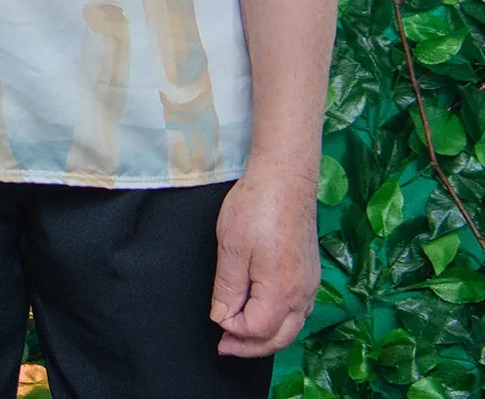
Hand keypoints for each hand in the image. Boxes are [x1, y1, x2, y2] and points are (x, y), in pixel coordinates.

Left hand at [211, 165, 320, 356]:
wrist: (285, 180)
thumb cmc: (255, 209)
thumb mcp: (230, 249)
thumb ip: (228, 289)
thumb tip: (223, 318)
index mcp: (281, 291)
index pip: (258, 330)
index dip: (234, 330)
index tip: (216, 321)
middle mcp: (302, 294)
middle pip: (280, 337)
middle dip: (251, 346)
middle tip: (224, 345)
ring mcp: (310, 284)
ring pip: (292, 326)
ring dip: (267, 335)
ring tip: (240, 333)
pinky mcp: (310, 273)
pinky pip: (299, 310)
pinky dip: (280, 321)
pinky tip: (264, 313)